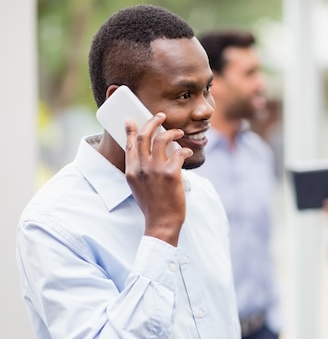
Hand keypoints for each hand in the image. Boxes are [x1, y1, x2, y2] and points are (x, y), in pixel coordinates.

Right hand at [124, 113, 192, 245]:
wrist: (162, 223)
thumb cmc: (152, 206)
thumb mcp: (138, 188)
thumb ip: (139, 171)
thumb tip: (147, 156)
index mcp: (131, 171)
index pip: (130, 144)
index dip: (131, 130)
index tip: (132, 120)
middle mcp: (141, 168)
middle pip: (145, 136)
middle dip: (153, 121)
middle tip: (160, 116)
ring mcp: (156, 170)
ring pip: (162, 139)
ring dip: (172, 132)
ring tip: (178, 133)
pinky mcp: (171, 173)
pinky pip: (178, 153)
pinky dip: (184, 150)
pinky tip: (187, 152)